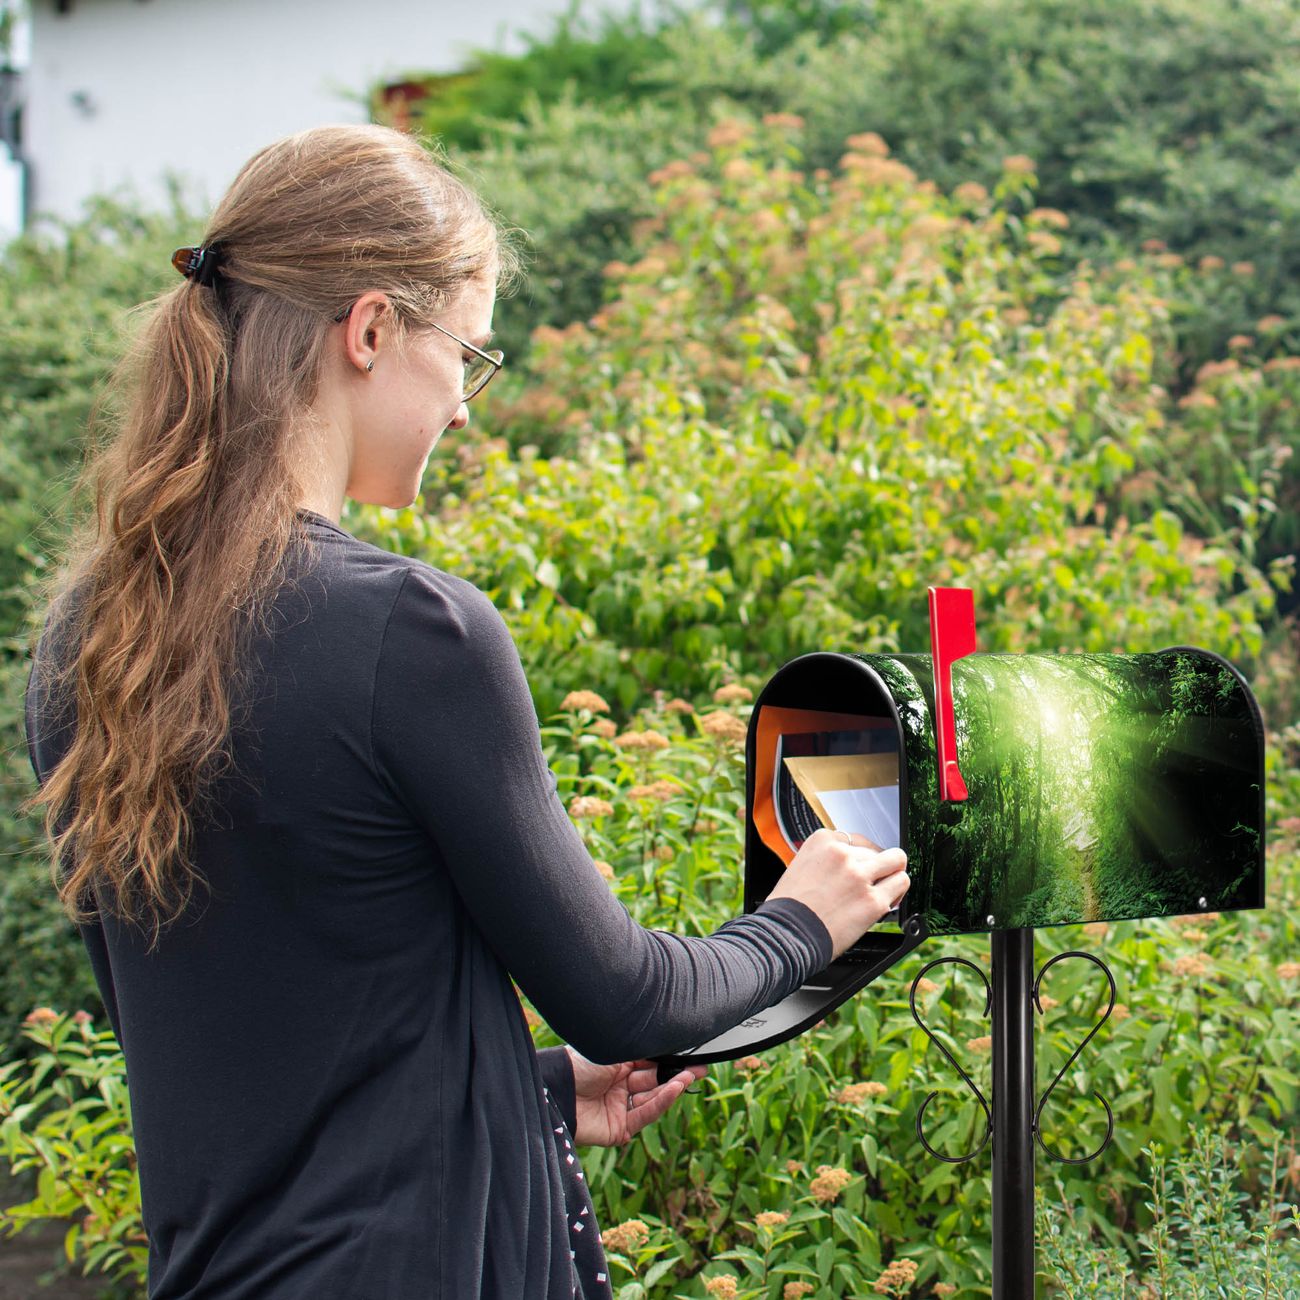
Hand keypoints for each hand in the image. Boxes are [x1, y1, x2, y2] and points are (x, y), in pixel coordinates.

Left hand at [566, 1047, 707, 1146]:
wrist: (556, 1089)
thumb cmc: (579, 1064)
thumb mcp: (614, 1051)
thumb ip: (642, 1052)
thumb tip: (668, 1042)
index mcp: (616, 1065)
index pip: (649, 1064)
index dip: (669, 1061)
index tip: (691, 1055)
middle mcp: (619, 1086)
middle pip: (654, 1081)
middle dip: (676, 1074)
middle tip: (699, 1068)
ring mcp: (619, 1108)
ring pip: (652, 1099)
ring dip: (671, 1088)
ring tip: (688, 1076)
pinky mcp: (618, 1129)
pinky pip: (644, 1115)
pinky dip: (660, 1103)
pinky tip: (674, 1089)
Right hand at [765, 827, 909, 958]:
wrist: (786, 936)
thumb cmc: (788, 908)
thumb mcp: (800, 867)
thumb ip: (825, 860)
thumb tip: (846, 865)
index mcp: (822, 841)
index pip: (857, 840)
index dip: (860, 857)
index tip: (859, 868)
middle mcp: (842, 854)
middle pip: (876, 851)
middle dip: (875, 867)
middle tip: (870, 882)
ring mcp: (859, 876)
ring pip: (897, 861)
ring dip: (892, 874)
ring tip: (885, 887)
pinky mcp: (873, 900)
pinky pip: (901, 884)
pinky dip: (897, 893)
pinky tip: (886, 902)